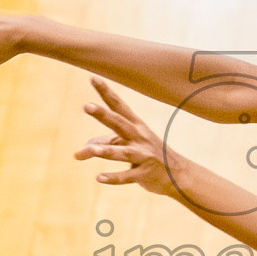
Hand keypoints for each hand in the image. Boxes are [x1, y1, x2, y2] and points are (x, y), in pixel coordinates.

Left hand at [74, 77, 185, 198]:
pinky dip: (114, 178)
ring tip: (93, 150)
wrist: (179, 175)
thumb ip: (104, 145)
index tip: (92, 77)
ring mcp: (143, 156)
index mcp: (135, 126)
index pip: (118, 106)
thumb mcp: (128, 146)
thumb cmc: (149, 156)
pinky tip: (99, 178)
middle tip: (86, 106)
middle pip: (119, 124)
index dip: (105, 92)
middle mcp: (139, 138)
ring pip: (123, 152)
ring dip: (107, 151)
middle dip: (103, 115)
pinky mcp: (145, 174)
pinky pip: (127, 176)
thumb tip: (77, 152)